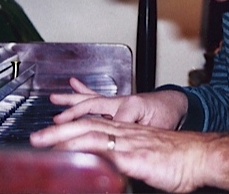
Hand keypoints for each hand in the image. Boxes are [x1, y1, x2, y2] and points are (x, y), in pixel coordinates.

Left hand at [30, 117, 228, 192]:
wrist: (201, 157)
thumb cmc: (180, 161)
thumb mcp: (148, 163)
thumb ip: (128, 166)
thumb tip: (113, 176)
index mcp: (128, 134)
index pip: (93, 125)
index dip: (70, 128)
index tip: (51, 134)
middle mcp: (125, 133)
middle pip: (85, 124)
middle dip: (57, 131)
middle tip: (34, 139)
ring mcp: (128, 143)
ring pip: (88, 132)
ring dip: (61, 137)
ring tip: (40, 143)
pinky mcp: (133, 156)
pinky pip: (103, 151)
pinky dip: (83, 151)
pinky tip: (68, 157)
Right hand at [51, 77, 187, 129]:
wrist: (173, 103)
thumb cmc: (167, 114)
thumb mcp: (158, 126)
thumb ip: (140, 132)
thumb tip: (120, 139)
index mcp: (130, 106)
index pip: (108, 123)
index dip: (95, 136)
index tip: (78, 145)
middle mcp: (120, 101)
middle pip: (91, 106)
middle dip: (72, 114)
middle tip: (55, 120)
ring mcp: (116, 101)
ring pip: (90, 99)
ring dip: (71, 100)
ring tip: (55, 98)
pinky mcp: (115, 102)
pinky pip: (95, 95)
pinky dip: (83, 89)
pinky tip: (74, 83)